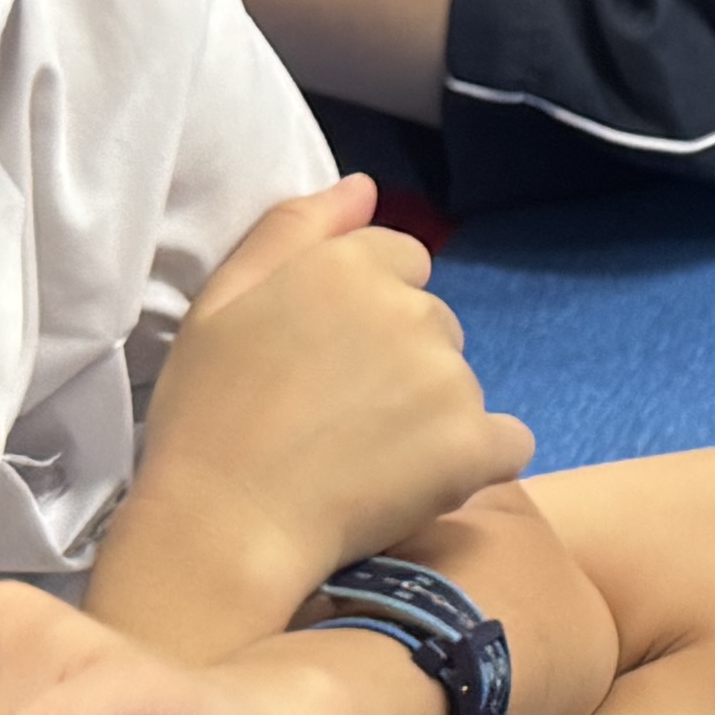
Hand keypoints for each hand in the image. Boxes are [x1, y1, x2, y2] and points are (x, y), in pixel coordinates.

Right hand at [123, 181, 537, 613]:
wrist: (226, 527)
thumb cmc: (208, 418)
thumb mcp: (221, 302)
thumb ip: (294, 229)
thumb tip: (364, 186)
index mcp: (348, 265)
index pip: (400, 261)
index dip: (363, 313)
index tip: (324, 364)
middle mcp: (409, 308)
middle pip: (434, 323)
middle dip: (402, 362)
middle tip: (336, 419)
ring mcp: (449, 377)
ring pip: (461, 384)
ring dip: (432, 416)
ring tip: (364, 461)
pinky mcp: (477, 443)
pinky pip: (507, 443)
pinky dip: (476, 464)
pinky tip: (419, 488)